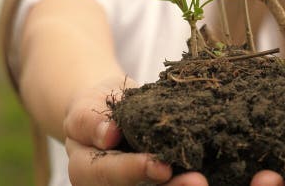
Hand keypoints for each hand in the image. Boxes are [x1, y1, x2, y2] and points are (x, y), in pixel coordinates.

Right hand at [64, 77, 208, 185]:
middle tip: (196, 181)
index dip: (134, 170)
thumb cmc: (94, 108)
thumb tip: (108, 134)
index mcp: (83, 169)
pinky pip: (165, 184)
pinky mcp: (148, 182)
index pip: (107, 173)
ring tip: (201, 181)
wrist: (105, 111)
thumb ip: (90, 121)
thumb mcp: (85, 106)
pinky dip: (182, 181)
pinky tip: (201, 176)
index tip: (161, 166)